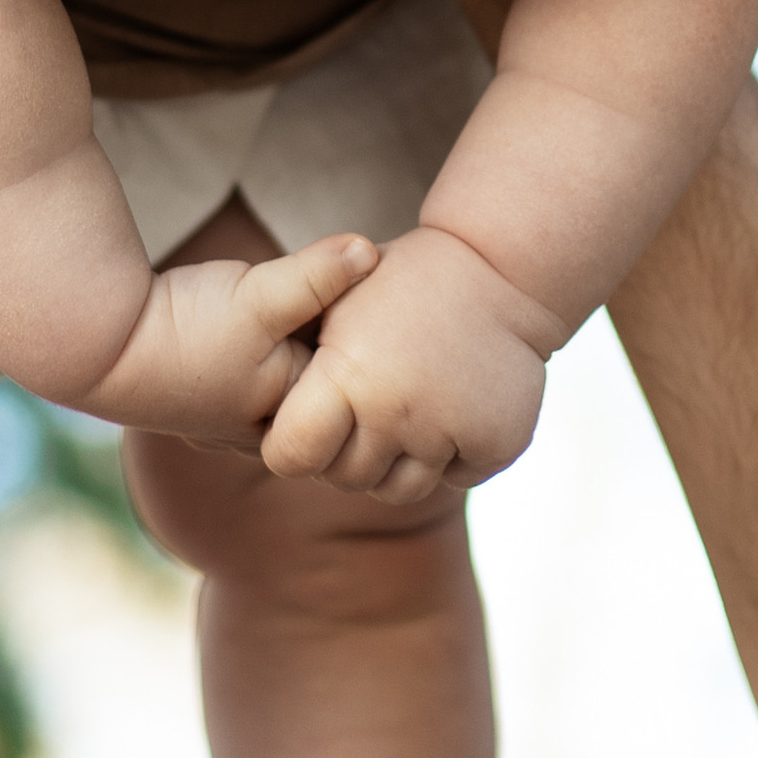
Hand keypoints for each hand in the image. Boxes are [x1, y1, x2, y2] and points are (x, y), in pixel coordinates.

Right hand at [81, 233, 378, 448]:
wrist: (93, 347)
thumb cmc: (181, 327)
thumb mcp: (259, 295)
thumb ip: (317, 274)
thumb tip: (372, 248)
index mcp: (290, 417)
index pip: (351, 381)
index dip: (368, 337)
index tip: (384, 299)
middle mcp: (262, 432)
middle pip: (318, 391)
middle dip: (336, 355)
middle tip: (362, 305)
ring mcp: (225, 426)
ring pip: (281, 388)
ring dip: (293, 355)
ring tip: (308, 315)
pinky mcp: (198, 406)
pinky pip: (250, 384)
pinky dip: (262, 360)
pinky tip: (258, 336)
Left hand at [260, 226, 557, 502]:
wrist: (501, 267)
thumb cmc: (405, 281)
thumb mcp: (340, 304)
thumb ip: (302, 362)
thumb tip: (256, 413)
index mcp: (348, 375)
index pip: (291, 455)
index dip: (291, 446)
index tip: (303, 427)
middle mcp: (396, 412)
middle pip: (346, 479)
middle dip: (344, 456)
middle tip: (360, 417)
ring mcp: (450, 431)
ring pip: (401, 490)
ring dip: (396, 464)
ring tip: (401, 418)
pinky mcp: (496, 443)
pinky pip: (456, 477)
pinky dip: (451, 455)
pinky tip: (450, 410)